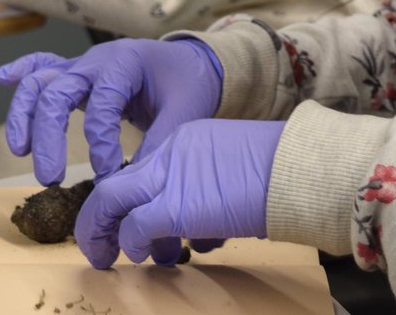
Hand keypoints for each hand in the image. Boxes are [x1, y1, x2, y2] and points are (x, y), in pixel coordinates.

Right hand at [0, 38, 223, 184]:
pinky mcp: (76, 73)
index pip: (102, 104)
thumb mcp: (186, 112)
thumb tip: (134, 182)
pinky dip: (22, 71)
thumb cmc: (188, 85)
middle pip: (57, 91)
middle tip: (49, 178)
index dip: (101, 143)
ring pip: (40, 81)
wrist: (191, 62)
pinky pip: (43, 65)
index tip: (108, 175)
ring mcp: (83, 65)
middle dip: (48, 136)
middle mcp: (97, 60)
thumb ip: (161, 142)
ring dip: (23, 116)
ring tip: (20, 153)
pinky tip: (2, 78)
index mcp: (126, 64)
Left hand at [76, 119, 283, 267]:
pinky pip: (135, 227)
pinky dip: (129, 244)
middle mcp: (170, 153)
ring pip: (108, 199)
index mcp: (185, 139)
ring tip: (106, 257)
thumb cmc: (283, 170)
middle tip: (97, 244)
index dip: (127, 202)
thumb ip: (207, 186)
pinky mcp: (176, 207)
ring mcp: (171, 178)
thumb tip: (199, 226)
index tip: (125, 223)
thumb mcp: (235, 166)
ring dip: (100, 233)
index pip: (141, 172)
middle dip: (97, 217)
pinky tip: (138, 256)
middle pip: (113, 182)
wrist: (298, 168)